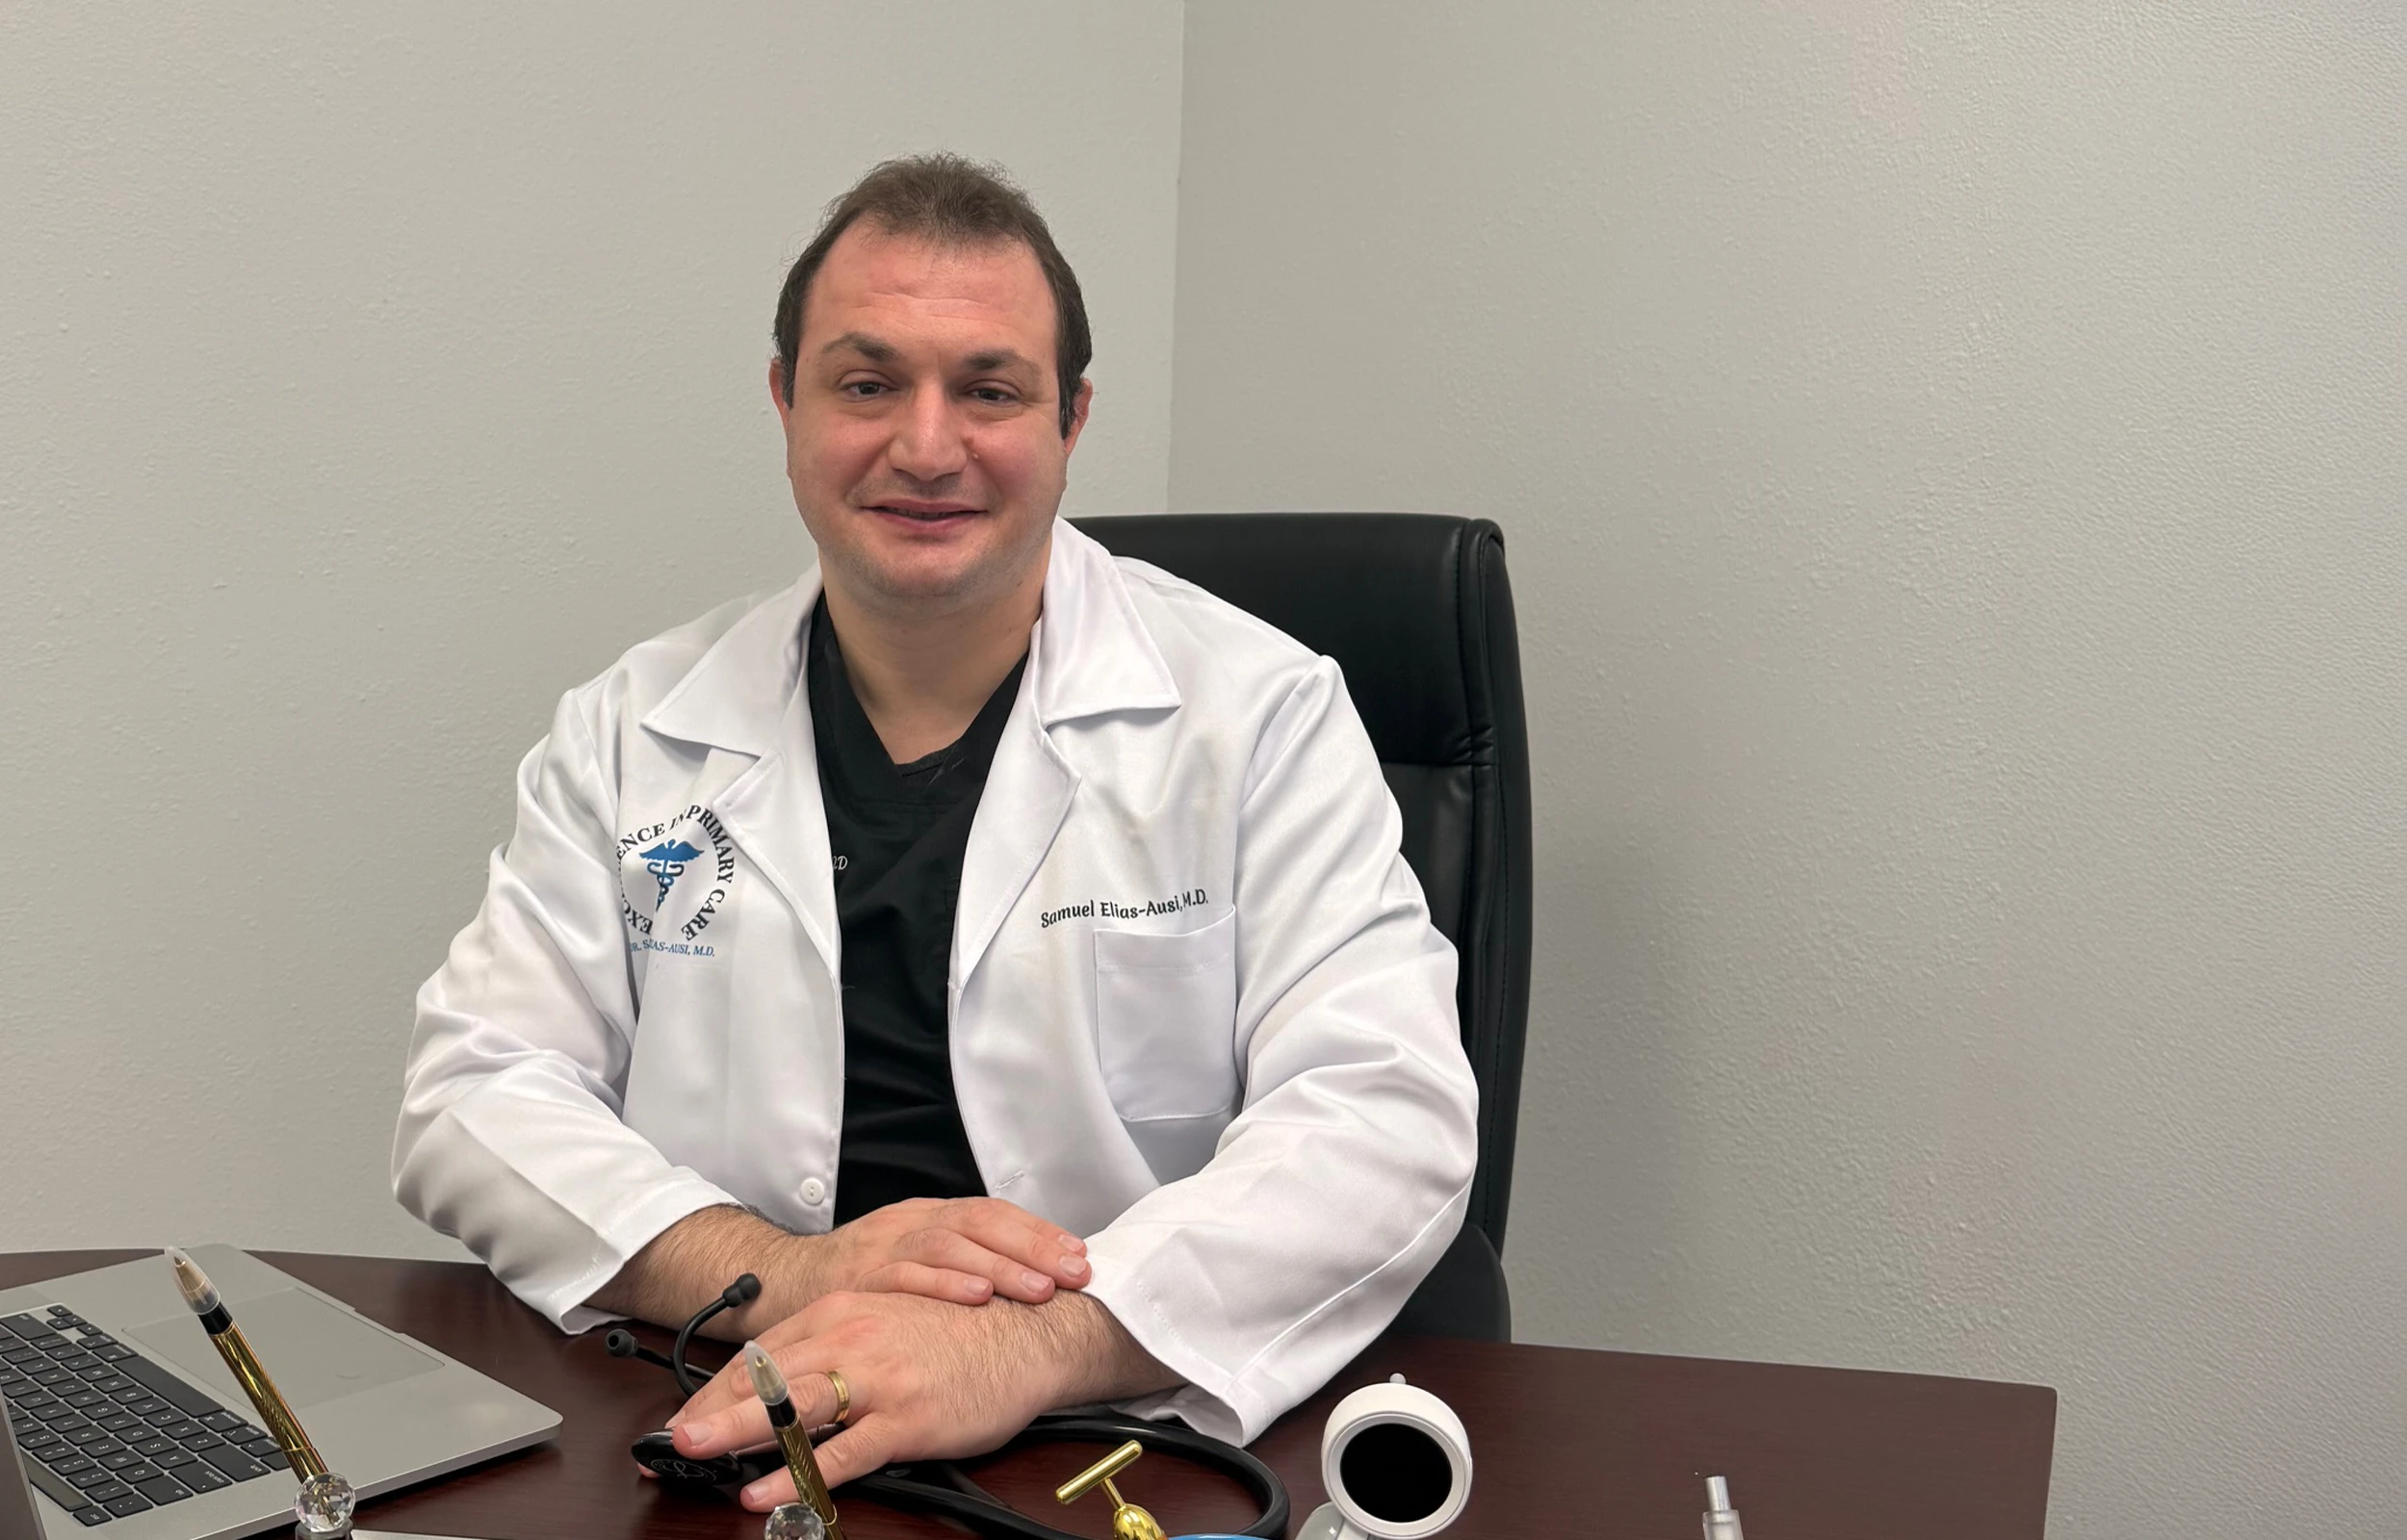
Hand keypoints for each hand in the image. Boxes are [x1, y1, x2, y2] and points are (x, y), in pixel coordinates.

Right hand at [591, 1198, 1089, 1336]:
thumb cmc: (860, 1282)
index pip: (994, 1213)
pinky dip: (941, 1283)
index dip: (1039, 1233)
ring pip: (950, 1244)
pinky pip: (904, 1275)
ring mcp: (882, 1246)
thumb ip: (963, 1264)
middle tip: (1075, 1272)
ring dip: (999, 1265)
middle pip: (981, 1223)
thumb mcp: (914, 1263)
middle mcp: (909, 1222)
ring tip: (1040, 1288)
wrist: (782, 1285)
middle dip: (1033, 1247)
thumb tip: (1033, 1279)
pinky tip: (974, 1297)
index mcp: (928, 1216)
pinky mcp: (857, 1278)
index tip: (1081, 1258)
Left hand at [665, 1290, 1072, 1509]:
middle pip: (766, 1379)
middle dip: (712, 1412)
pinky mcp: (905, 1420)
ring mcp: (878, 1379)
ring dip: (737, 1433)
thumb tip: (790, 1381)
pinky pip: (840, 1453)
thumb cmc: (962, 1331)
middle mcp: (853, 1338)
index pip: (764, 1352)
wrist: (1032, 1334)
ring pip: (792, 1408)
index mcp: (845, 1312)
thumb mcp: (890, 1320)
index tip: (687, 1415)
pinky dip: (798, 1475)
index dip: (719, 1388)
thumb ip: (839, 1344)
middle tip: (669, 1440)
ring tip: (695, 1454)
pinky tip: (766, 1491)